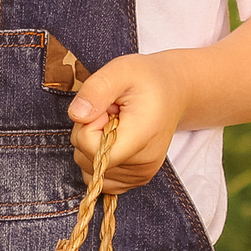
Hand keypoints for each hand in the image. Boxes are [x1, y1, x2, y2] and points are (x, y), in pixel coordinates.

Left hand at [68, 53, 184, 193]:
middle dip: (89, 132)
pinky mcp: (135, 180)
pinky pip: (99, 178)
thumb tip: (76, 115)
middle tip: (112, 112)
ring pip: (89, 169)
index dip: (88, 124)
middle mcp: (143, 164)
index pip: (92, 148)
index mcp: (142, 137)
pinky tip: (114, 139)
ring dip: (92, 145)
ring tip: (115, 123)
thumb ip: (97, 90)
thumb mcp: (121, 70)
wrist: (173, 93)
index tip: (106, 107)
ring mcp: (140, 176)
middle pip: (88, 159)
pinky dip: (98, 159)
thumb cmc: (147, 80)